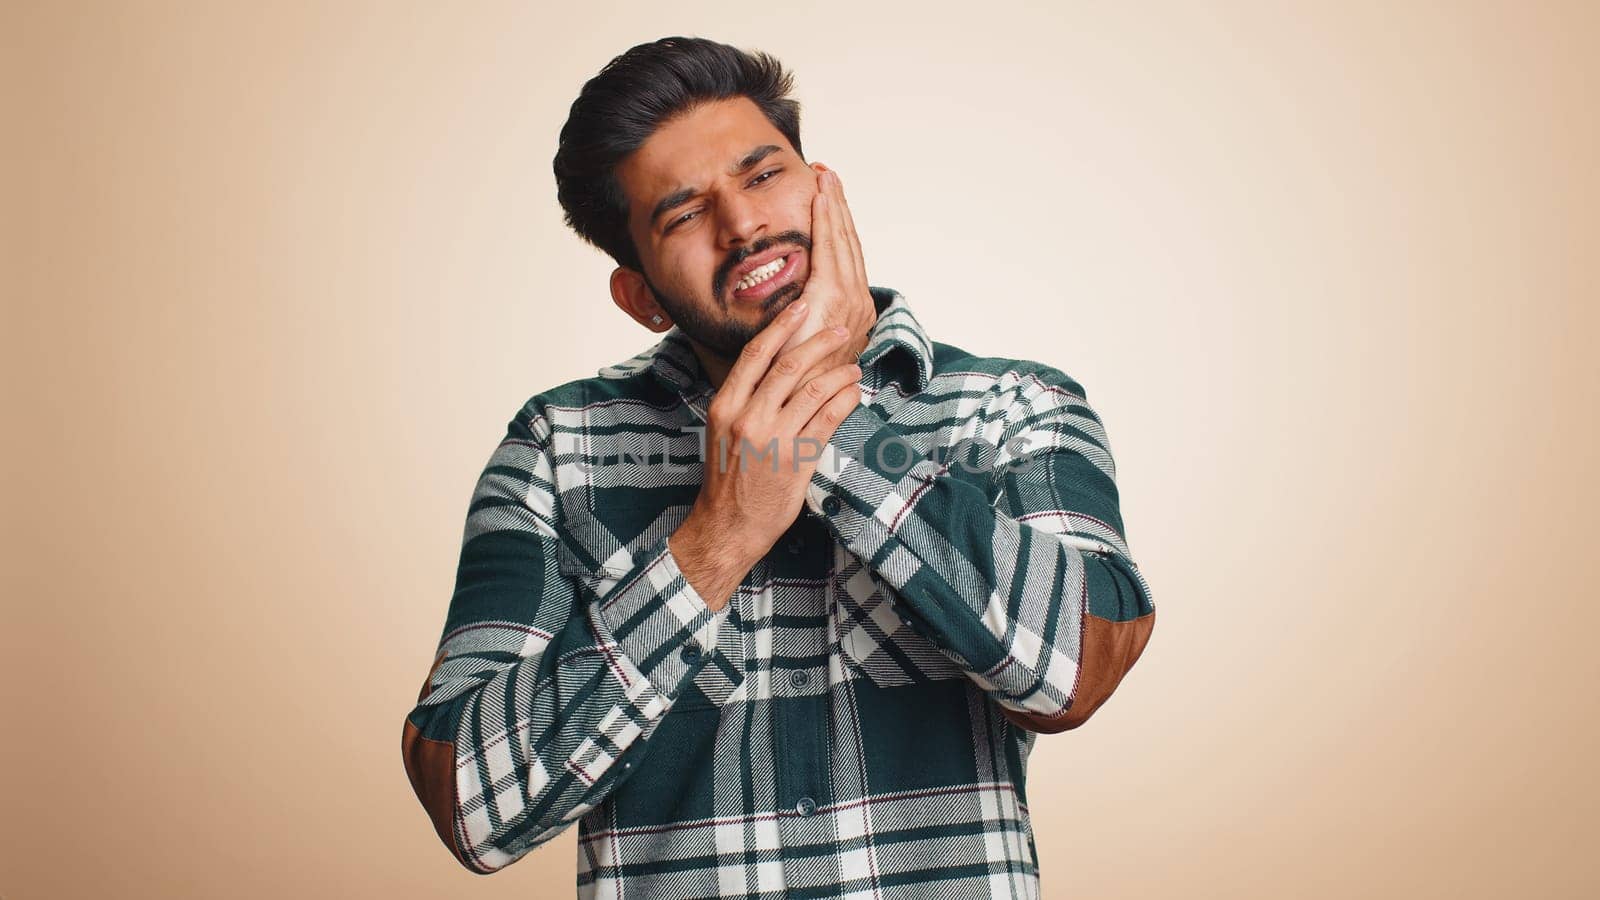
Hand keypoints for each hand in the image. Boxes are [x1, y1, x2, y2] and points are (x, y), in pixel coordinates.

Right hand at [671, 299, 861, 606]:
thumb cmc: (726, 478)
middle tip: (840, 330)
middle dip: (820, 342)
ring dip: (839, 373)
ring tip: (853, 367)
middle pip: (790, 365)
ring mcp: (774, 440)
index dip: (781, 326)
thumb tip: (774, 369)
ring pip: (815, 391)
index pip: (755, 354)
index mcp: (725, 406)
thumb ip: (744, 400)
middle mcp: (747, 418)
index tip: (800, 307)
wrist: (726, 526)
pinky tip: (853, 395)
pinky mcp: (796, 461)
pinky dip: (845, 402)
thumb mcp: (722, 431)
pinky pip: (828, 421)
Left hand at [778, 163, 876, 369]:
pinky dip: (827, 221)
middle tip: (827, 175)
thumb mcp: (798, 346)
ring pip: (843, 242)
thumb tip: (789, 305)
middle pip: (849, 245)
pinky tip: (820, 199)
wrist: (792, 406)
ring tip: (825, 177)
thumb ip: (799, 322)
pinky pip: (831, 250)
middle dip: (838, 208)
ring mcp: (850, 302)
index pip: (845, 261)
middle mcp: (858, 307)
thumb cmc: (789, 385)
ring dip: (833, 206)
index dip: (836, 228)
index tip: (825, 199)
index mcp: (851, 316)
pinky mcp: (832, 299)